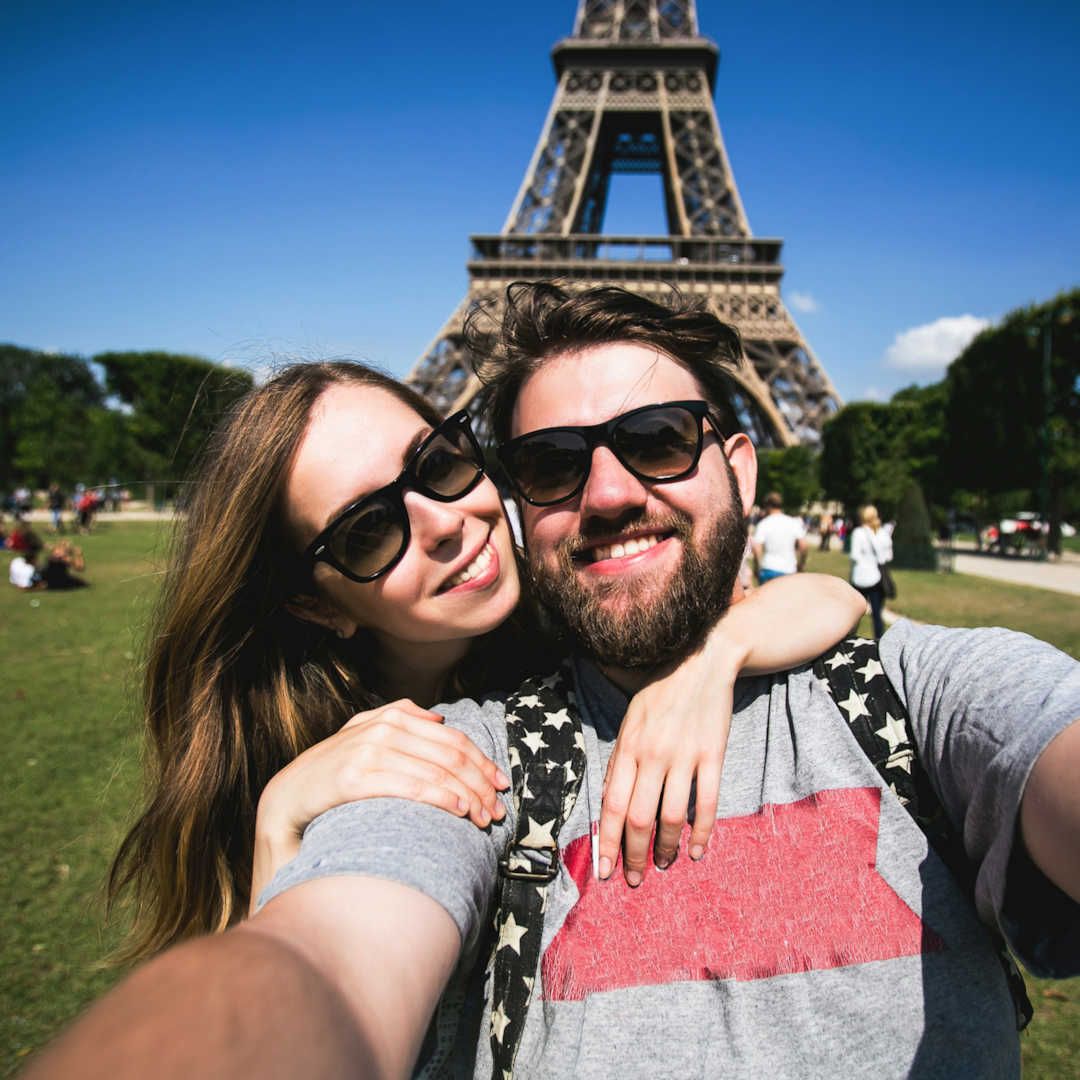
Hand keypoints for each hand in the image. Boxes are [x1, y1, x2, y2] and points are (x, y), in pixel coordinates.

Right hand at [250, 699, 508, 913]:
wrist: (286, 800)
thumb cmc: (333, 776)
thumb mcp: (365, 739)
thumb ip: (399, 720)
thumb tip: (439, 717)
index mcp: (390, 717)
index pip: (451, 737)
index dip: (481, 761)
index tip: (501, 785)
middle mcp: (380, 728)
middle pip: (449, 754)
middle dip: (480, 782)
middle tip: (499, 809)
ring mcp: (366, 750)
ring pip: (436, 771)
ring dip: (468, 796)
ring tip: (484, 818)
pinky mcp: (355, 777)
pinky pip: (411, 786)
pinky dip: (441, 798)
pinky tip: (459, 811)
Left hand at [597, 574, 863, 886]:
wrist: (703, 660)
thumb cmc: (660, 691)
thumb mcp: (631, 720)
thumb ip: (621, 760)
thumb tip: (612, 802)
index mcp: (628, 746)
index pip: (613, 805)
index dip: (608, 842)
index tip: (604, 871)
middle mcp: (654, 754)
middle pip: (641, 818)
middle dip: (635, 855)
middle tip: (634, 880)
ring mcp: (685, 756)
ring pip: (672, 816)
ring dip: (666, 849)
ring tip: (662, 865)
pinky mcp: (713, 755)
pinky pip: (706, 803)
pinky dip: (701, 833)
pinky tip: (695, 852)